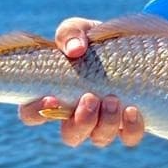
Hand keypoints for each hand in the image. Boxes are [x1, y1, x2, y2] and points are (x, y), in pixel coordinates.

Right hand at [16, 17, 144, 147]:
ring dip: (106, 123)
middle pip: (70, 136)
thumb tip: (75, 49)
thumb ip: (70, 33)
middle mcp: (77, 115)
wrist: (135, 42)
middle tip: (90, 98)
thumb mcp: (81, 29)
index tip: (52, 97)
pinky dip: (131, 128)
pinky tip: (132, 110)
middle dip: (80, 122)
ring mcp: (104, 123)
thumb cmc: (96, 39)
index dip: (36, 112)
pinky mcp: (129, 124)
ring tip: (114, 99)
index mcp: (54, 94)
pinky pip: (129, 137)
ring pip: (99, 139)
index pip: (32, 114)